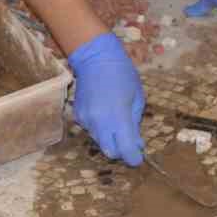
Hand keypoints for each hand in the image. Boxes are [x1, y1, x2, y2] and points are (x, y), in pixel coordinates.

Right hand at [68, 32, 144, 165]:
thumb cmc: (123, 74)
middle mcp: (100, 122)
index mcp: (118, 117)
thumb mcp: (137, 97)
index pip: (126, 149)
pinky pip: (91, 130)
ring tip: (116, 120)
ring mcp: (86, 120)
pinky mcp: (77, 116)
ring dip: (110, 138)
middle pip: (110, 152)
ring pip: (100, 141)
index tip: (139, 158)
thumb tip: (136, 144)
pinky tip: (104, 111)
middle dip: (121, 151)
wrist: (95, 58)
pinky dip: (100, 128)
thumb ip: (135, 123)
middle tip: (130, 142)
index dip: (134, 158)